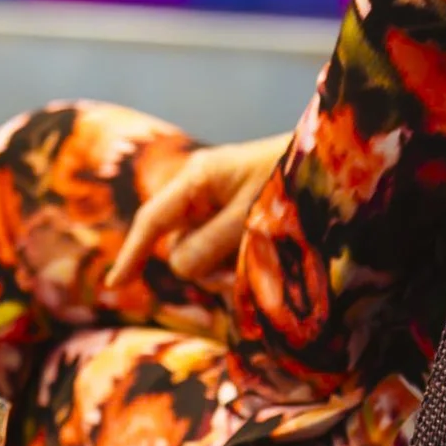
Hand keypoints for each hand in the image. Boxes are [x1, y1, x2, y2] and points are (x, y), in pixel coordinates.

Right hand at [105, 133, 288, 293]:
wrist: (331, 158)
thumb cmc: (293, 180)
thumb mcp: (252, 214)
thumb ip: (212, 244)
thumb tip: (180, 268)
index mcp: (197, 179)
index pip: (152, 221)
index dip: (133, 253)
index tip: (115, 286)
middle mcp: (199, 189)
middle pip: (179, 244)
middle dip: (205, 267)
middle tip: (245, 273)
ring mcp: (215, 201)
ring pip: (200, 252)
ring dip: (225, 268)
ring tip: (265, 262)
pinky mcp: (233, 213)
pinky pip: (219, 248)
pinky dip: (235, 261)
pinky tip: (263, 260)